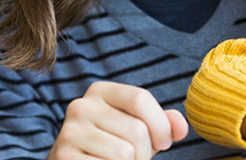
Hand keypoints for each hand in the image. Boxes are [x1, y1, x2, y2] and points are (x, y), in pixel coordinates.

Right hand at [47, 81, 188, 159]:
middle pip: (137, 130)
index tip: (164, 142)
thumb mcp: (137, 129)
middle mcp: (81, 106)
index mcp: (100, 91)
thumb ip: (162, 123)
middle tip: (137, 159)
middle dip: (146, 153)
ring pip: (125, 153)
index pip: (140, 98)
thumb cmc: (112, 146)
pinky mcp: (65, 156)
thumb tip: (181, 128)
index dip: (161, 125)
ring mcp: (70, 132)